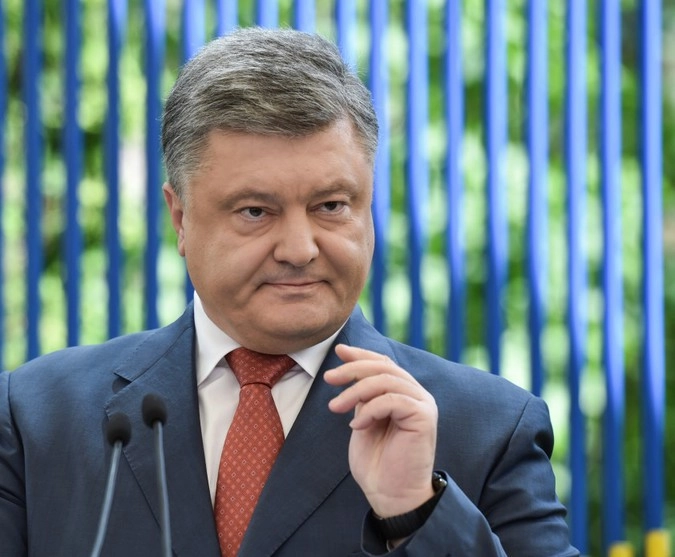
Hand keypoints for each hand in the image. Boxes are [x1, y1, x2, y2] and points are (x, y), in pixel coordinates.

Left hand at [324, 344, 437, 517]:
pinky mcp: (424, 417)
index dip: (361, 354)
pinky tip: (356, 426)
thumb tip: (349, 369)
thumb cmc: (377, 462)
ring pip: (386, 380)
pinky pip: (392, 399)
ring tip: (336, 407)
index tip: (338, 351)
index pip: (384, 364)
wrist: (391, 495)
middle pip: (384, 367)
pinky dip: (370, 409)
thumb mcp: (363, 420)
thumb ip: (363, 396)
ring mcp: (423, 404)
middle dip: (352, 369)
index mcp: (404, 394)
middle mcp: (417, 395)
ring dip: (355, 391)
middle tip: (328, 379)